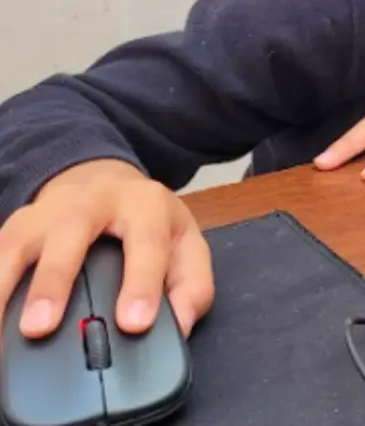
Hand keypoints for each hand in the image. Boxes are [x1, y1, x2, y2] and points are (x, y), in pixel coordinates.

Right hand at [0, 159, 213, 340]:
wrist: (105, 182)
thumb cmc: (146, 222)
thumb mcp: (183, 242)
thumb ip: (191, 282)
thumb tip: (182, 324)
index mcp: (144, 204)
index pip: (146, 241)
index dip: (142, 283)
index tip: (134, 323)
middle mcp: (92, 201)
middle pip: (71, 231)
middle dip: (55, 279)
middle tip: (42, 328)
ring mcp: (47, 212)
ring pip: (18, 241)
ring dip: (4, 286)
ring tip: (0, 334)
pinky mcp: (15, 226)